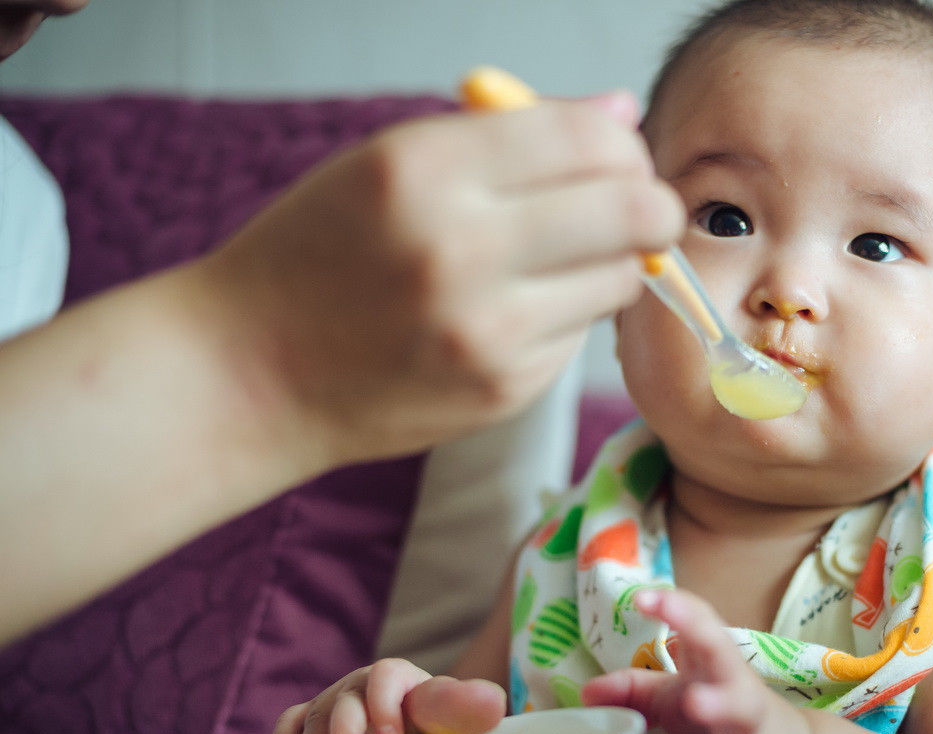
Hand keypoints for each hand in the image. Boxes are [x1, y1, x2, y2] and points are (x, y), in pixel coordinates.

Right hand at [195, 92, 683, 467]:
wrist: (251, 372)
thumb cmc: (321, 255)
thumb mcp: (390, 164)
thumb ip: (509, 136)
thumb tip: (621, 113)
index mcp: (424, 169)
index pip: (585, 137)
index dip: (621, 144)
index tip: (618, 157)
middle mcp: (460, 248)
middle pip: (633, 210)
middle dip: (650, 202)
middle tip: (633, 208)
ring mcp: (487, 329)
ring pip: (621, 277)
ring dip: (610, 262)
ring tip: (553, 261)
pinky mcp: (504, 389)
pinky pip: (580, 335)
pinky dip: (565, 317)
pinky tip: (508, 314)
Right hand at [272, 658, 506, 733]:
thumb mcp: (452, 731)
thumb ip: (467, 714)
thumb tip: (493, 703)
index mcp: (407, 686)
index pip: (390, 676)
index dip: (385, 703)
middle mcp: (369, 689)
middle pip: (347, 698)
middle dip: (344, 732)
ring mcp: (336, 704)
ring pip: (314, 715)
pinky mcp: (307, 725)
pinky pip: (288, 726)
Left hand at [581, 588, 813, 733]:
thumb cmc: (719, 709)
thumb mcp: (674, 693)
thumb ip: (632, 689)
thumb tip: (586, 693)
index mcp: (712, 659)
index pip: (698, 621)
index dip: (675, 606)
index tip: (642, 597)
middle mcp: (735, 683)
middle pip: (723, 652)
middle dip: (702, 635)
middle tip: (674, 627)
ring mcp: (749, 724)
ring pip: (740, 709)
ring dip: (719, 704)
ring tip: (695, 705)